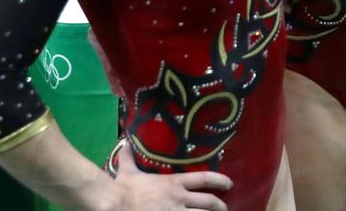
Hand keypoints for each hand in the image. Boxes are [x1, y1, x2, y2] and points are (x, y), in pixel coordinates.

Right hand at [110, 141, 231, 209]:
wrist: (116, 205)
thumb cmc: (123, 189)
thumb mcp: (128, 172)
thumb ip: (128, 158)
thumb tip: (124, 141)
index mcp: (173, 183)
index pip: (204, 179)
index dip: (219, 180)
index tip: (229, 183)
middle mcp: (180, 198)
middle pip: (208, 202)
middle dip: (219, 205)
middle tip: (224, 208)